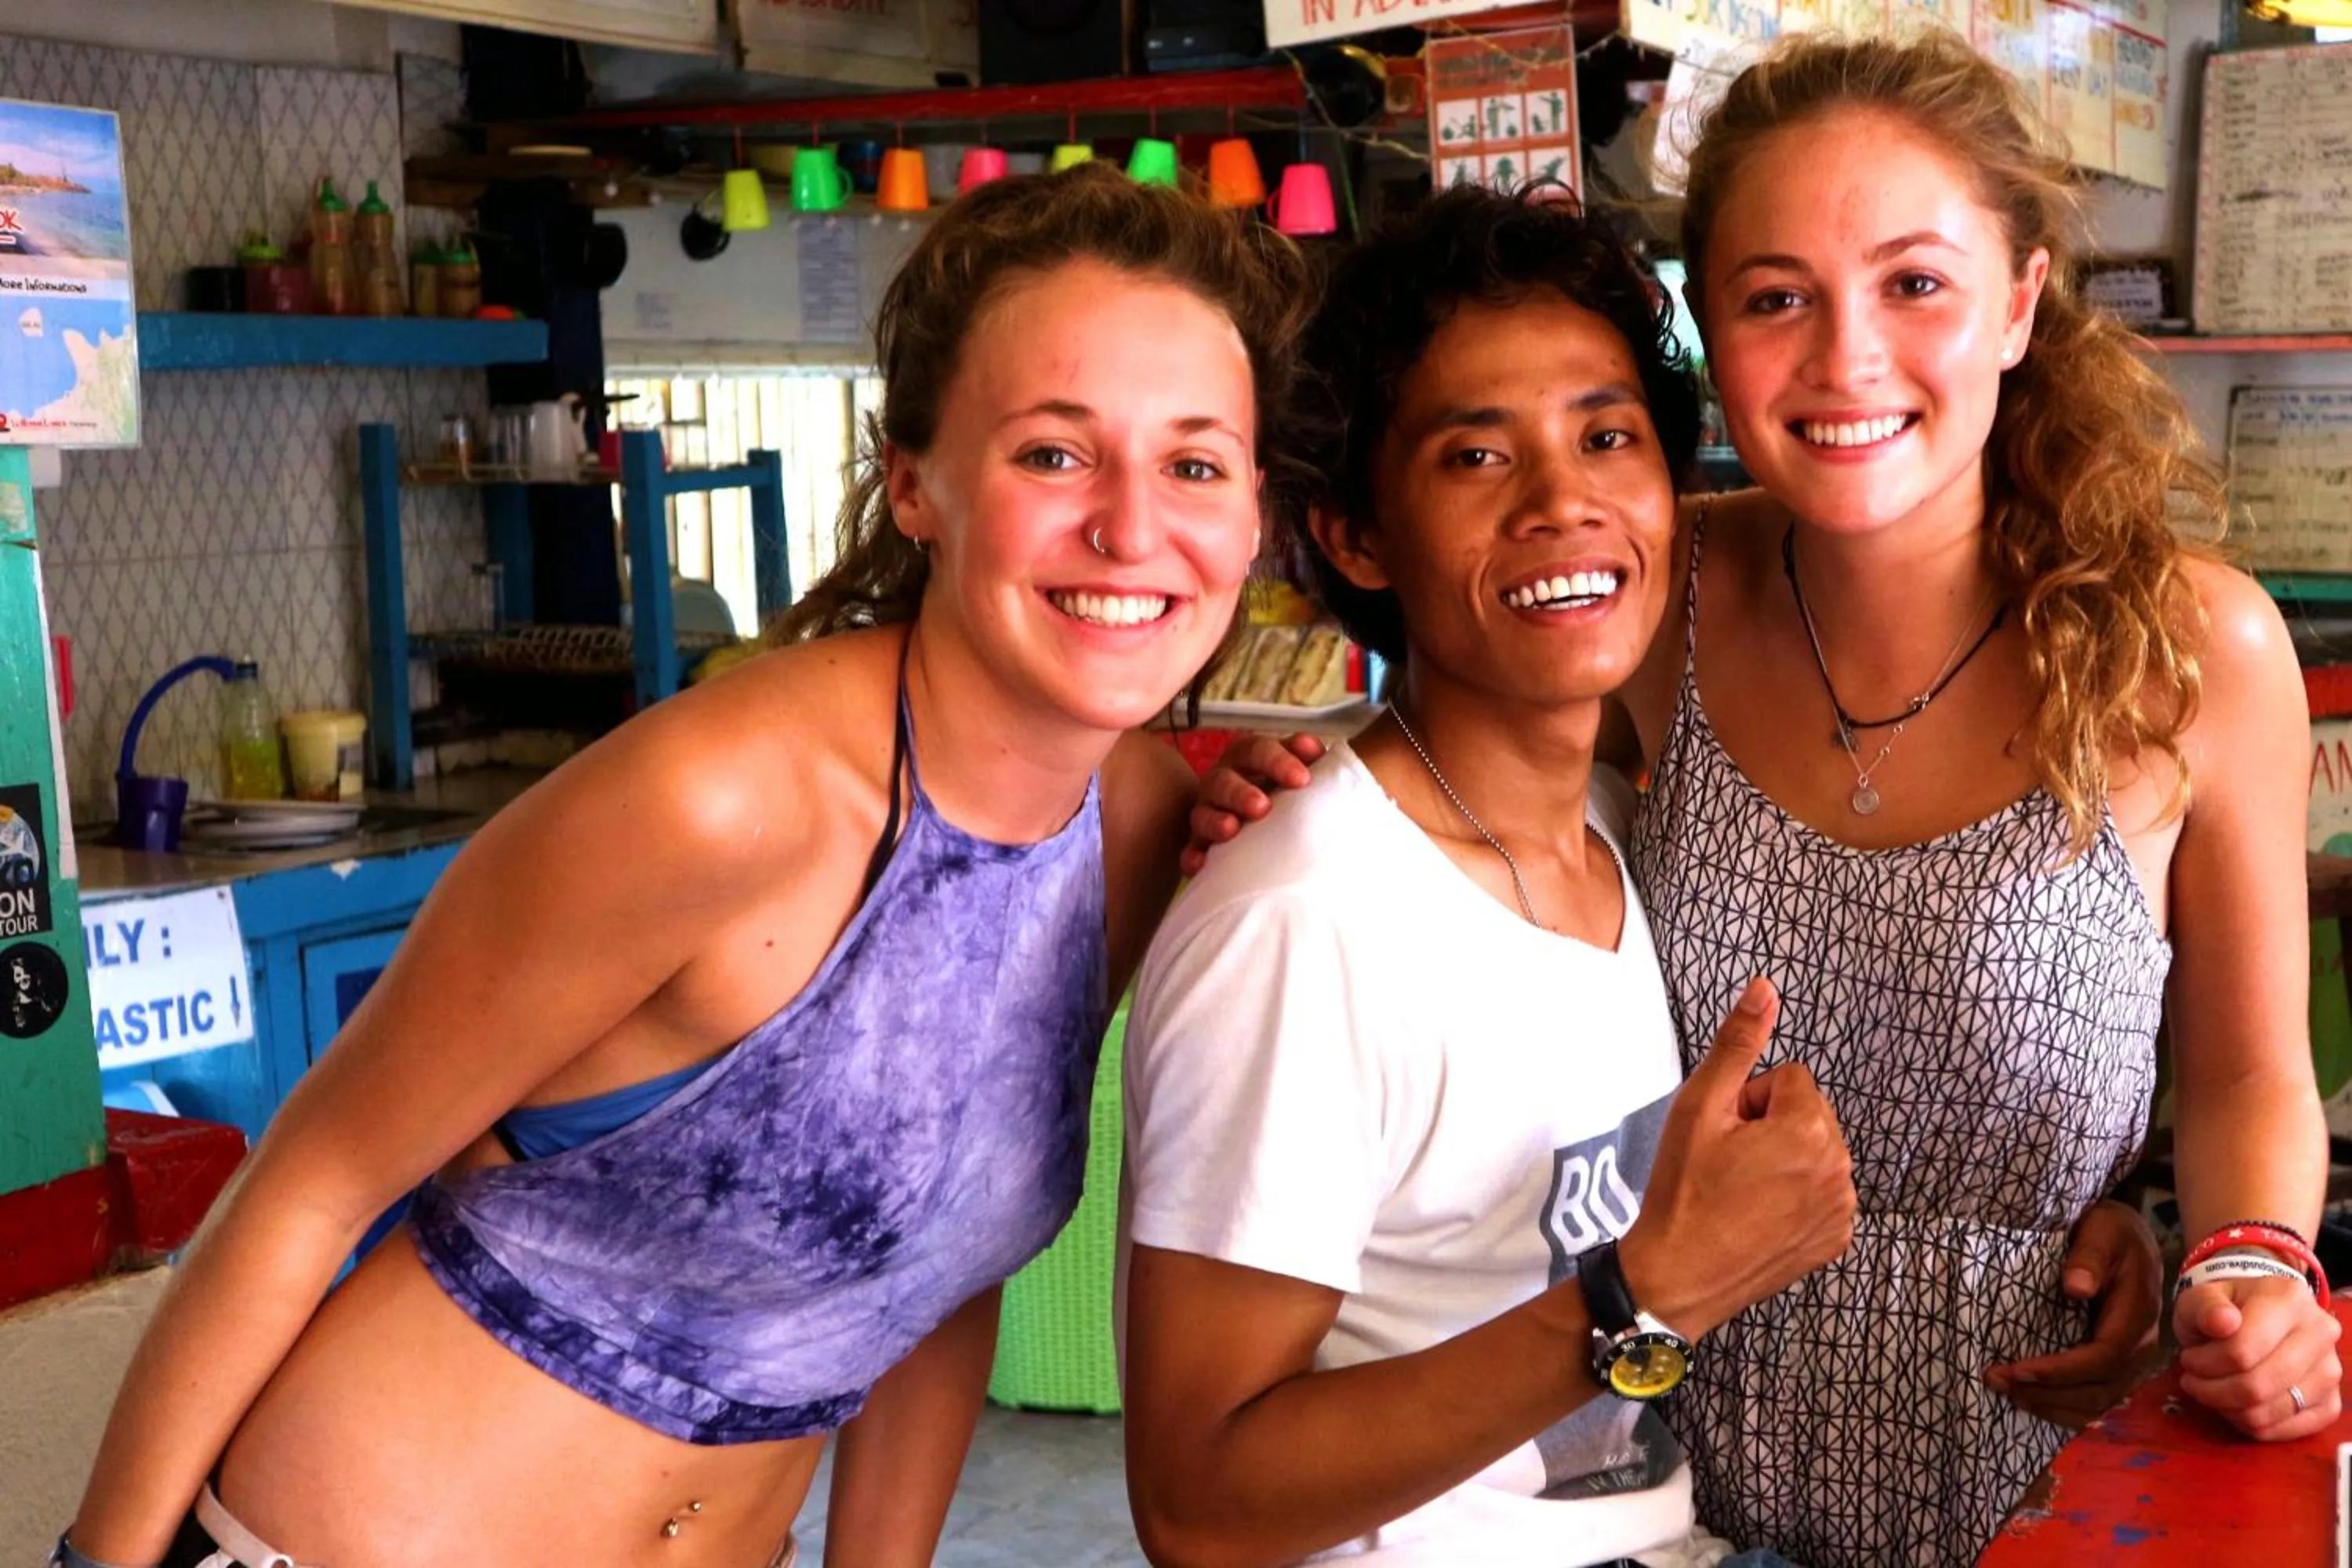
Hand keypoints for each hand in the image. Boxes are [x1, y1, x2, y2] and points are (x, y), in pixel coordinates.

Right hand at [1180, 733, 1324, 875]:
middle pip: (1223, 780)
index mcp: (1248, 758)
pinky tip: (1199, 864)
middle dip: (1240, 792)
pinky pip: (1190, 850)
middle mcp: (1223, 781)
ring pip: (1201, 814)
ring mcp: (1207, 812)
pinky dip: (1193, 856)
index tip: (1302, 780)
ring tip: (1231, 829)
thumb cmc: (1288, 792)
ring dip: (1215, 821)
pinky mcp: (1199, 844)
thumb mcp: (1299, 772)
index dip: (1277, 761)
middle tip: (1262, 807)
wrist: (1268, 824)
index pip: (1257, 750)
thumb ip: (1309, 759)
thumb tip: (1315, 750)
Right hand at [1619, 978, 1855, 1338]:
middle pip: (1807, 1113)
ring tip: (1740, 1190)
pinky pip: (1821, 1191)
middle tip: (1727, 1161)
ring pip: (1814, 1151)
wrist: (1679, 1274)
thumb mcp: (1699, 1107)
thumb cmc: (1683, 1191)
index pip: (1789, 1079)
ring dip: (1783, 1160)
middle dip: (1769, 1126)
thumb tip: (1765, 987)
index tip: (1723, 1134)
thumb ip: (1738, 1043)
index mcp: (1810, 1130)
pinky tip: (1757, 1214)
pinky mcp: (1836, 1239)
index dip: (1748, 1100)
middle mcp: (1839, 1168)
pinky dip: (1794, 1196)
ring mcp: (1842, 1209)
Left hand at [1985, 1199, 2163, 1426]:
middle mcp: (2140, 1345)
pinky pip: (2098, 1398)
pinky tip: (2032, 1400)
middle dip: (2047, 1393)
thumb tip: (2075, 1288)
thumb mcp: (2104, 1230)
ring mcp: (2132, 1360)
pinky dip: (2065, 1407)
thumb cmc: (2112, 1231)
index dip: (2061, 1371)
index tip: (2018, 1369)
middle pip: (2099, 1389)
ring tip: (2008, 1394)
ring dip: (2053, 1405)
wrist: (2129, 1239)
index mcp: (2137, 1314)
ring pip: (2099, 1402)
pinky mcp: (2119, 1365)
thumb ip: (2090, 1257)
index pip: (2102, 1357)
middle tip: (1997, 1382)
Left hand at [2175, 1271, 2342, 1439]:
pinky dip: (2253, 1424)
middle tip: (2194, 1380)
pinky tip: (2236, 1405)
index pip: (2241, 1350)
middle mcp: (2320, 1333)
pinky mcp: (2330, 1402)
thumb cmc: (2224, 1309)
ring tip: (2212, 1390)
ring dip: (2229, 1408)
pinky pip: (2288, 1430)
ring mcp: (2331, 1371)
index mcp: (2289, 1299)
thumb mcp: (2201, 1297)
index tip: (2188, 1359)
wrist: (2255, 1318)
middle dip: (2213, 1390)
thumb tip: (2222, 1321)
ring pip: (2270, 1411)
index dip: (2204, 1363)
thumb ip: (2205, 1307)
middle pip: (2257, 1385)